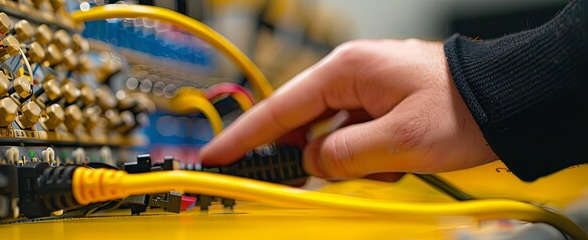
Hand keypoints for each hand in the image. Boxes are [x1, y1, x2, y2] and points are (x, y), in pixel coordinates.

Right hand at [200, 39, 497, 179]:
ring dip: (349, 158)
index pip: (281, 108)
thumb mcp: (397, 142)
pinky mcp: (382, 104)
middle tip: (292, 182)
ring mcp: (367, 89)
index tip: (216, 155)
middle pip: (304, 122)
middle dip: (307, 156)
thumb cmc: (462, 109)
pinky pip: (356, 136)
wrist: (511, 100)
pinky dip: (368, 156)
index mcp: (347, 71)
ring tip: (385, 163)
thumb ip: (342, 155)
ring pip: (333, 134)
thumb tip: (313, 163)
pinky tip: (395, 160)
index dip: (245, 136)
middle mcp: (351, 75)